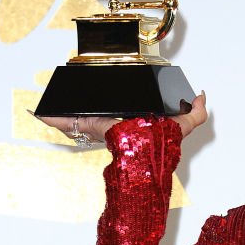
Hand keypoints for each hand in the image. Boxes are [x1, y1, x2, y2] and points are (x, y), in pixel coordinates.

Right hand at [35, 91, 207, 144]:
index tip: (107, 87)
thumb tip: (201, 95)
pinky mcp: (91, 125)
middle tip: (75, 91)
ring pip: (81, 116)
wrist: (144, 158)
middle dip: (84, 102)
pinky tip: (43, 113)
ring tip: (52, 102)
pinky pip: (69, 122)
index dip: (115, 99)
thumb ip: (197, 112)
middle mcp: (116, 122)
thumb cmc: (161, 146)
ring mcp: (102, 124)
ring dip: (66, 110)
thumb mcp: (185, 126)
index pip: (122, 107)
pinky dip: (54, 118)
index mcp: (134, 120)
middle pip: (98, 110)